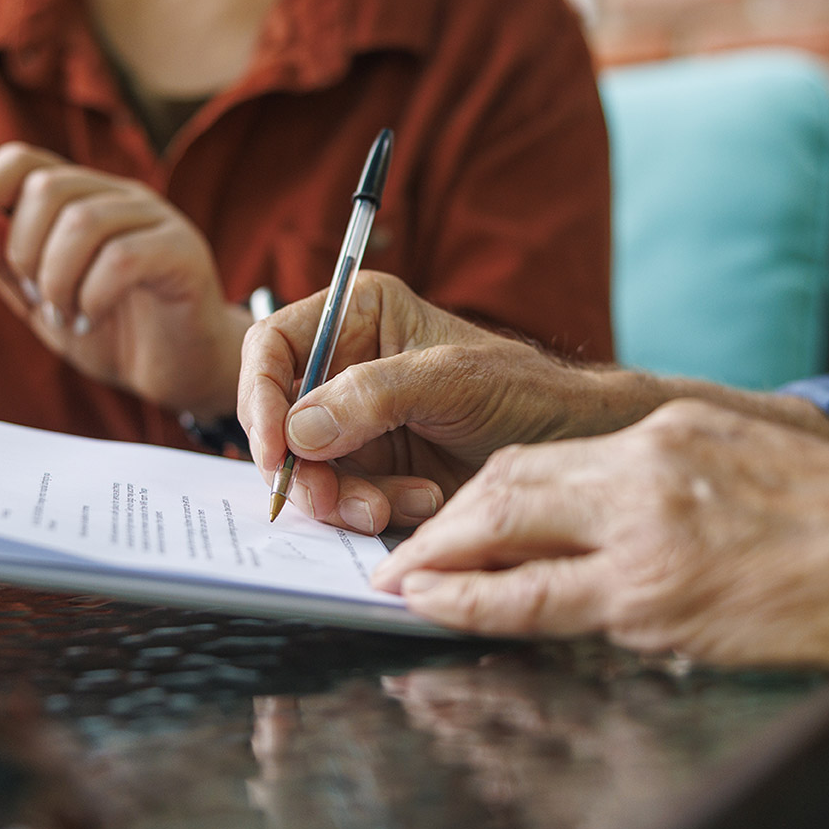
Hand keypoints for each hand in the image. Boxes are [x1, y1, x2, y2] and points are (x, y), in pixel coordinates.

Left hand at [0, 143, 245, 417]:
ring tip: (68, 313)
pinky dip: (91, 296)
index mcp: (83, 198)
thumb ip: (2, 261)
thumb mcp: (39, 299)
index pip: (24, 159)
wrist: (179, 372)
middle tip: (41, 298)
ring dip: (57, 280)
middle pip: (48, 188)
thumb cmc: (113, 331)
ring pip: (83, 221)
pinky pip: (122, 258)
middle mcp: (120, 196)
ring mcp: (157, 219)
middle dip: (24, 252)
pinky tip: (93, 316)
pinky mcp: (184, 252)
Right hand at [238, 272, 657, 533]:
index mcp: (357, 317)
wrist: (571, 446)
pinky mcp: (373, 470)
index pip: (272, 347)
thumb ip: (373, 395)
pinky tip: (421, 502)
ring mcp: (356, 423)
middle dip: (305, 467)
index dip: (257, 396)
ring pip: (306, 468)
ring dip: (344, 497)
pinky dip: (370, 510)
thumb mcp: (451, 381)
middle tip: (336, 500)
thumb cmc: (524, 391)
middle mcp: (346, 367)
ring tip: (399, 505)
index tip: (274, 451)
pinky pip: (340, 498)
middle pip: (278, 418)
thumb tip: (298, 429)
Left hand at [370, 398, 828, 820]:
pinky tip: (438, 610)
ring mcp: (647, 528)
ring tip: (401, 583)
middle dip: (446, 520)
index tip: (453, 513)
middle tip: (402, 554)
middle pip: (510, 479)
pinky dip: (475, 604)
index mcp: (672, 430)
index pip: (550, 455)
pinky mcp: (656, 594)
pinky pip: (536, 601)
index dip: (488, 489)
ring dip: (443, 559)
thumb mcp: (756, 471)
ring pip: (506, 529)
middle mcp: (647, 463)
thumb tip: (625, 524)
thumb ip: (683, 485)